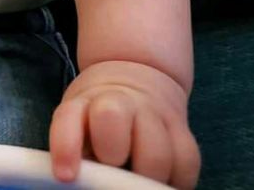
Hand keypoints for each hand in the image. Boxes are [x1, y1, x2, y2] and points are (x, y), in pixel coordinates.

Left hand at [50, 60, 200, 188]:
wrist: (136, 75)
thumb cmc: (97, 114)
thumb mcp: (78, 122)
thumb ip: (74, 149)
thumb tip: (79, 181)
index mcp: (85, 102)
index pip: (69, 119)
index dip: (66, 146)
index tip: (66, 175)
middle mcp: (120, 101)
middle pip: (113, 119)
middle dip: (111, 154)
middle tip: (112, 168)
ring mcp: (155, 112)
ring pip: (158, 153)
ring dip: (148, 177)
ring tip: (139, 181)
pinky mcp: (183, 130)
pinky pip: (187, 162)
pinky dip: (177, 180)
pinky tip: (162, 181)